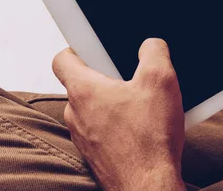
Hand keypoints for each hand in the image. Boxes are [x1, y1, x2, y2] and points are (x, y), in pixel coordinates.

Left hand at [52, 38, 185, 190]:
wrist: (149, 186)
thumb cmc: (149, 140)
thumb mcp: (161, 82)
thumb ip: (154, 52)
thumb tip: (151, 45)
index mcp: (84, 90)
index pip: (62, 59)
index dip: (76, 48)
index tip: (93, 48)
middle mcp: (76, 114)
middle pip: (82, 85)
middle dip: (106, 78)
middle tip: (131, 79)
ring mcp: (83, 138)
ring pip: (93, 110)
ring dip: (113, 104)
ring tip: (143, 106)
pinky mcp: (95, 156)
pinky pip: (102, 131)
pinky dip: (118, 126)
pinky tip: (143, 130)